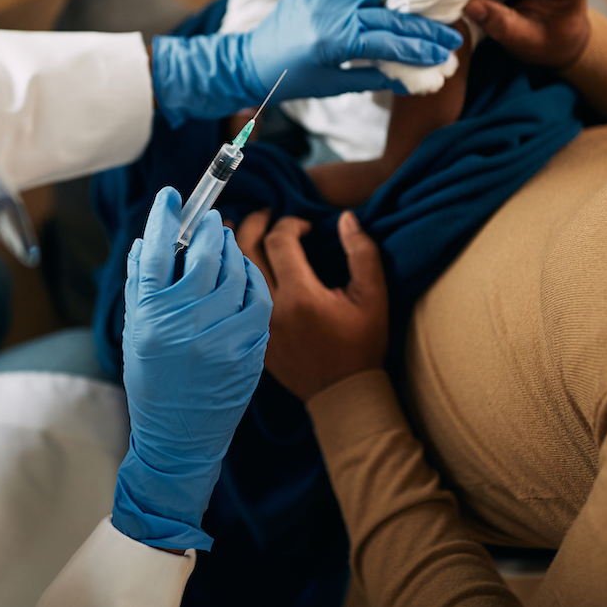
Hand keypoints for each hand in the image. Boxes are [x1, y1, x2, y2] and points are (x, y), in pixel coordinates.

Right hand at [113, 187, 271, 551]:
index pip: (156, 250)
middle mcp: (185, 325)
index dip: (166, 217)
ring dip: (234, 251)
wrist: (179, 438)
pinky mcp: (249, 351)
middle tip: (212, 218)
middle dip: (210, 227)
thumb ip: (142, 284)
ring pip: (237, 273)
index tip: (173, 197)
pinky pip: (257, 301)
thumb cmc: (152, 380)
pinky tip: (246, 277)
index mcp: (150, 317)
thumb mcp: (135, 332)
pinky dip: (253, 281)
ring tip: (228, 245)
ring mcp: (221, 338)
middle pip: (205, 254)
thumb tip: (152, 238)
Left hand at [150, 0, 461, 125]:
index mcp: (333, 39)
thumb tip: (414, 78)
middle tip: (449, 39)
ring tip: (413, 31)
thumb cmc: (293, 80)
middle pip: (388, 17)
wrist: (251, 60)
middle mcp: (330, 9)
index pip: (389, 41)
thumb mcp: (335, 84)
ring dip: (391, 15)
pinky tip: (367, 10)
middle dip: (421, 31)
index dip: (420, 48)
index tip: (446, 53)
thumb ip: (375, 77)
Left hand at [236, 209, 387, 401]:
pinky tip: (237, 263)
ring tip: (239, 228)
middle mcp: (272, 308)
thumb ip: (362, 252)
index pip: (279, 240)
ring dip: (234, 245)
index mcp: (301, 295)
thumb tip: (346, 218)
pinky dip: (233, 273)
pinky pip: (232, 295)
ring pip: (233, 272)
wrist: (341, 393)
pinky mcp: (251, 334)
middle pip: (246, 250)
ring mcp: (256, 323)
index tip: (304, 226)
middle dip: (254, 223)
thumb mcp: (374, 297)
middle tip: (265, 214)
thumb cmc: (361, 345)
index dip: (289, 223)